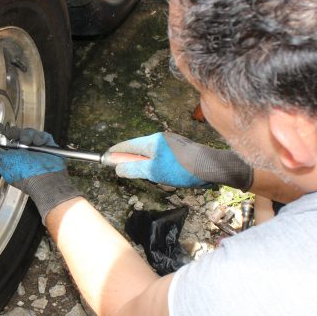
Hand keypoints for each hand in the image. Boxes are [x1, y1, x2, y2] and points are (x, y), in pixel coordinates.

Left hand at [0, 127, 82, 221]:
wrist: (47, 178)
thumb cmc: (27, 175)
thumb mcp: (3, 162)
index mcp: (10, 157)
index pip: (3, 141)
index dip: (1, 134)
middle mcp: (22, 153)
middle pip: (16, 134)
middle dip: (16, 134)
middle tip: (17, 138)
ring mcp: (35, 149)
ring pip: (28, 132)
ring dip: (28, 136)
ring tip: (30, 144)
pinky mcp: (46, 146)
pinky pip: (41, 135)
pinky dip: (40, 138)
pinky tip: (39, 144)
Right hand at [107, 132, 252, 189]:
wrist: (211, 167)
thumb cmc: (181, 169)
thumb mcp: (153, 172)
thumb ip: (133, 169)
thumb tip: (117, 168)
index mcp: (152, 141)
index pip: (127, 145)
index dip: (116, 152)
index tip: (106, 157)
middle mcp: (161, 138)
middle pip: (139, 148)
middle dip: (132, 159)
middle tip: (125, 170)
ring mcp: (172, 143)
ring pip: (151, 153)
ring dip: (146, 163)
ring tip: (150, 176)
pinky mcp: (182, 149)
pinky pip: (162, 156)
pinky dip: (157, 164)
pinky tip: (165, 174)